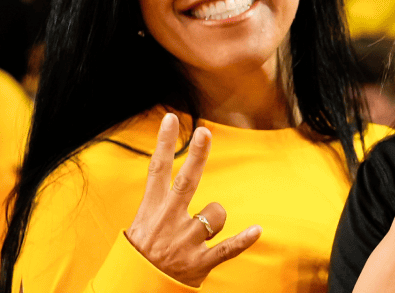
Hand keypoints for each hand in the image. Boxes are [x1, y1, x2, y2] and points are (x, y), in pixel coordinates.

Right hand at [125, 114, 260, 286]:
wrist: (136, 288)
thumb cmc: (143, 254)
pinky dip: (243, 240)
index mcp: (152, 210)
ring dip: (215, 220)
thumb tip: (169, 175)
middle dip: (196, 156)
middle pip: (185, 182)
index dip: (163, 143)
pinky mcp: (199, 262)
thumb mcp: (141, 225)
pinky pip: (227, 248)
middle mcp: (168, 222)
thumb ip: (159, 203)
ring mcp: (184, 241)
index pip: (156, 170)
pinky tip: (257, 231)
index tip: (170, 118)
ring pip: (215, 215)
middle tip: (204, 132)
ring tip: (200, 235)